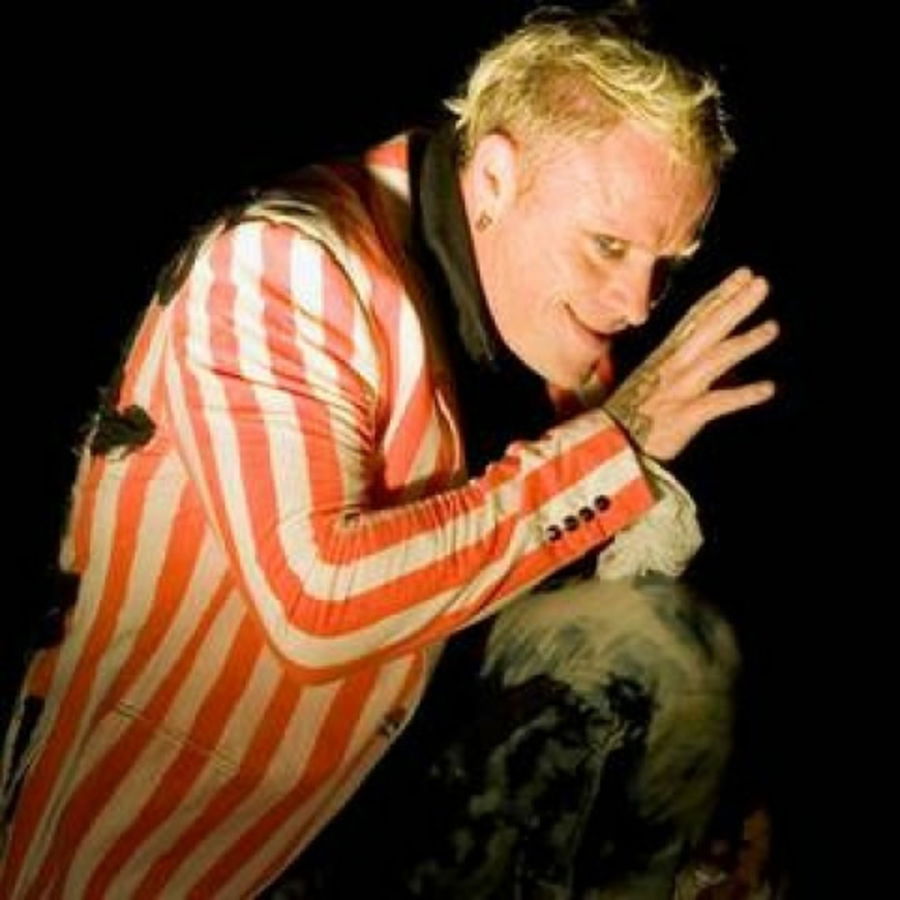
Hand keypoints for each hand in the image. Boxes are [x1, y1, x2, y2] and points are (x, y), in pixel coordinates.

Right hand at [605, 267, 777, 460]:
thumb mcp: (643, 387)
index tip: (744, 275)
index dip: (721, 295)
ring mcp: (678, 391)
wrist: (606, 449)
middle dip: (734, 304)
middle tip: (761, 282)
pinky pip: (717, 402)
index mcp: (664, 358)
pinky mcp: (683, 417)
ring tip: (773, 328)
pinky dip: (742, 395)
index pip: (696, 319)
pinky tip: (768, 388)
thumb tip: (686, 359)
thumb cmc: (625, 421)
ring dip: (745, 342)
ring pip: (715, 359)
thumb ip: (665, 370)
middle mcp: (672, 368)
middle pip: (708, 329)